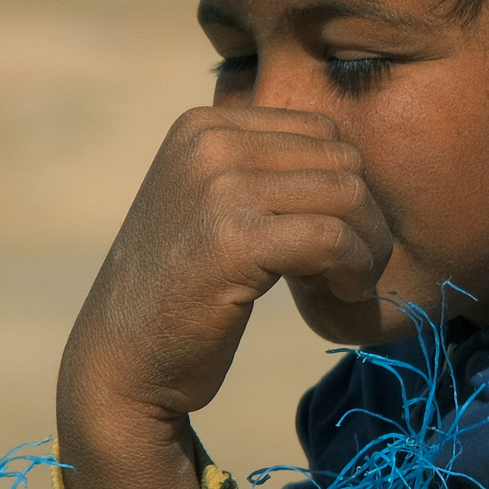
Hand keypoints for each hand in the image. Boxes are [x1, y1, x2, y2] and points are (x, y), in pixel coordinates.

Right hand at [56, 106, 395, 488]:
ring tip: (347, 285)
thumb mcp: (212, 204)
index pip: (322, 131)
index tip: (334, 240)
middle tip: (351, 269)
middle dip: (364, 218)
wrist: (122, 363)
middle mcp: (209, 141)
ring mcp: (217, 188)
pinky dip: (354, 271)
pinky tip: (342, 298)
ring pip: (347, 196)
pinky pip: (332, 239)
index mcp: (205, 125)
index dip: (346, 187)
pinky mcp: (232, 240)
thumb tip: (359, 164)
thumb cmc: (181, 292)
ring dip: (365, 248)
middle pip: (342, 161)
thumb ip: (265, 171)